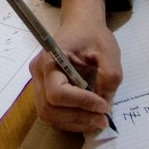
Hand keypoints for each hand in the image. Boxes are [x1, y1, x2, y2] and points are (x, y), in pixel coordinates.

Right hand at [28, 0, 122, 133]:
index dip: (81, 103)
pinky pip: (52, 114)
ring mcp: (38, 84)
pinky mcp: (44, 92)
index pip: (58, 92)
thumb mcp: (109, 51)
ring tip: (97, 121)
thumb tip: (104, 102)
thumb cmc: (92, 35)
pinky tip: (87, 117)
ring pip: (48, 115)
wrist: (80, 26)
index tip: (104, 105)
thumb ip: (109, 75)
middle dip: (77, 118)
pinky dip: (70, 121)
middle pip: (49, 108)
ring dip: (74, 122)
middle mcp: (38, 74)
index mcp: (50, 59)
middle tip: (102, 119)